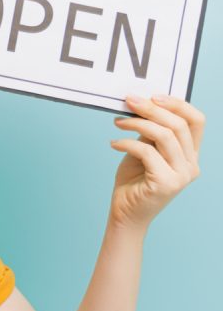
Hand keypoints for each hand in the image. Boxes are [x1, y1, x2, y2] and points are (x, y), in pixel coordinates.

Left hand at [109, 94, 204, 232]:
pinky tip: (113, 143)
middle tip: (129, 101)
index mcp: (191, 155)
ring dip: (137, 123)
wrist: (125, 213)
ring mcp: (181, 176)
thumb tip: (144, 104)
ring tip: (118, 122)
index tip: (153, 96)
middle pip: (179, 125)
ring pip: (164, 136)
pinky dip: (126, 143)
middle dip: (152, 109)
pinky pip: (146, 152)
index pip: (196, 121)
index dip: (178, 104)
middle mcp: (191, 165)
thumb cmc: (134, 181)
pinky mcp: (165, 183)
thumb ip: (152, 133)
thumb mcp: (145, 151)